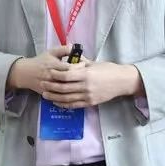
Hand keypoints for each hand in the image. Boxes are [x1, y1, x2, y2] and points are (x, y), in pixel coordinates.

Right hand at [8, 47, 77, 94]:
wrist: (25, 73)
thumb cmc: (40, 61)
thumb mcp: (51, 52)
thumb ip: (63, 49)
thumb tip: (75, 48)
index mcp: (53, 65)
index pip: (70, 68)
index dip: (80, 66)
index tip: (84, 64)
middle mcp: (52, 77)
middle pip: (69, 79)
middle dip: (79, 76)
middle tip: (85, 74)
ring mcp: (50, 86)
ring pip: (66, 89)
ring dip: (75, 86)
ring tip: (80, 81)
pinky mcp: (48, 93)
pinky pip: (60, 96)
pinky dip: (68, 94)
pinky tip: (73, 90)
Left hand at [12, 47, 140, 108]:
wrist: (122, 81)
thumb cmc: (108, 70)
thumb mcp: (94, 63)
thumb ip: (80, 63)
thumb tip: (68, 60)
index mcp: (86, 74)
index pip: (66, 75)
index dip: (55, 75)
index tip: (48, 72)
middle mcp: (85, 86)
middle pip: (64, 88)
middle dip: (51, 86)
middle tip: (42, 84)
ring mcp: (88, 96)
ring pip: (66, 98)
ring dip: (54, 97)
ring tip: (45, 95)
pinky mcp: (90, 103)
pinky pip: (74, 105)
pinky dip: (63, 104)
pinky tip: (56, 102)